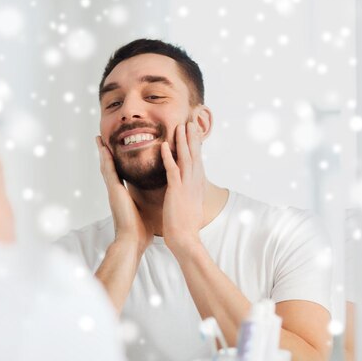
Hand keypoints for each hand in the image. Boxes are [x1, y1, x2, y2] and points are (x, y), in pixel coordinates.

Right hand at [96, 136, 152, 254]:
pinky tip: (105, 149)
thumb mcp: (145, 210)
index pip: (119, 174)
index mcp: (123, 195)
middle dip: (106, 154)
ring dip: (103, 152)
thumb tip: (157, 200)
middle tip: (102, 140)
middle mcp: (116, 191)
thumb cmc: (140, 231)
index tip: (114, 151)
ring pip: (107, 167)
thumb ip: (147, 202)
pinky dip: (106, 160)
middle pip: (109, 167)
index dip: (116, 162)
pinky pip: (109, 172)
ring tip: (99, 139)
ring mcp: (113, 191)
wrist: (132, 242)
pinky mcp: (114, 192)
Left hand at [161, 122, 204, 254]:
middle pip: (194, 155)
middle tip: (190, 121)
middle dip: (192, 137)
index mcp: (196, 185)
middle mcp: (194, 182)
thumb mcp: (191, 205)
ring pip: (185, 158)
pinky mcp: (176, 191)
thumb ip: (190, 194)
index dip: (196, 145)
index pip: (197, 160)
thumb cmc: (186, 226)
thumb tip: (189, 190)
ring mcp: (186, 186)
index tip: (194, 132)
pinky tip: (164, 145)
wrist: (185, 239)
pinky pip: (172, 170)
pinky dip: (168, 156)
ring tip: (180, 126)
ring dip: (182, 141)